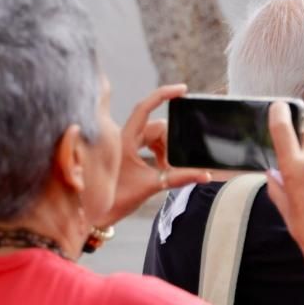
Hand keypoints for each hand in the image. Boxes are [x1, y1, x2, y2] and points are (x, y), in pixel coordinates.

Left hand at [103, 84, 210, 224]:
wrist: (98, 214)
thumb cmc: (118, 199)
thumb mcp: (151, 186)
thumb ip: (179, 178)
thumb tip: (205, 175)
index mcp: (125, 140)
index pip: (144, 108)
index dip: (163, 95)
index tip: (182, 90)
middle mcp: (125, 138)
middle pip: (157, 127)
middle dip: (171, 143)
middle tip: (174, 165)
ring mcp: (127, 144)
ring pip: (156, 136)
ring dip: (167, 150)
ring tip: (168, 171)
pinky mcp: (130, 152)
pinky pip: (151, 144)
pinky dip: (162, 154)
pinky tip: (164, 169)